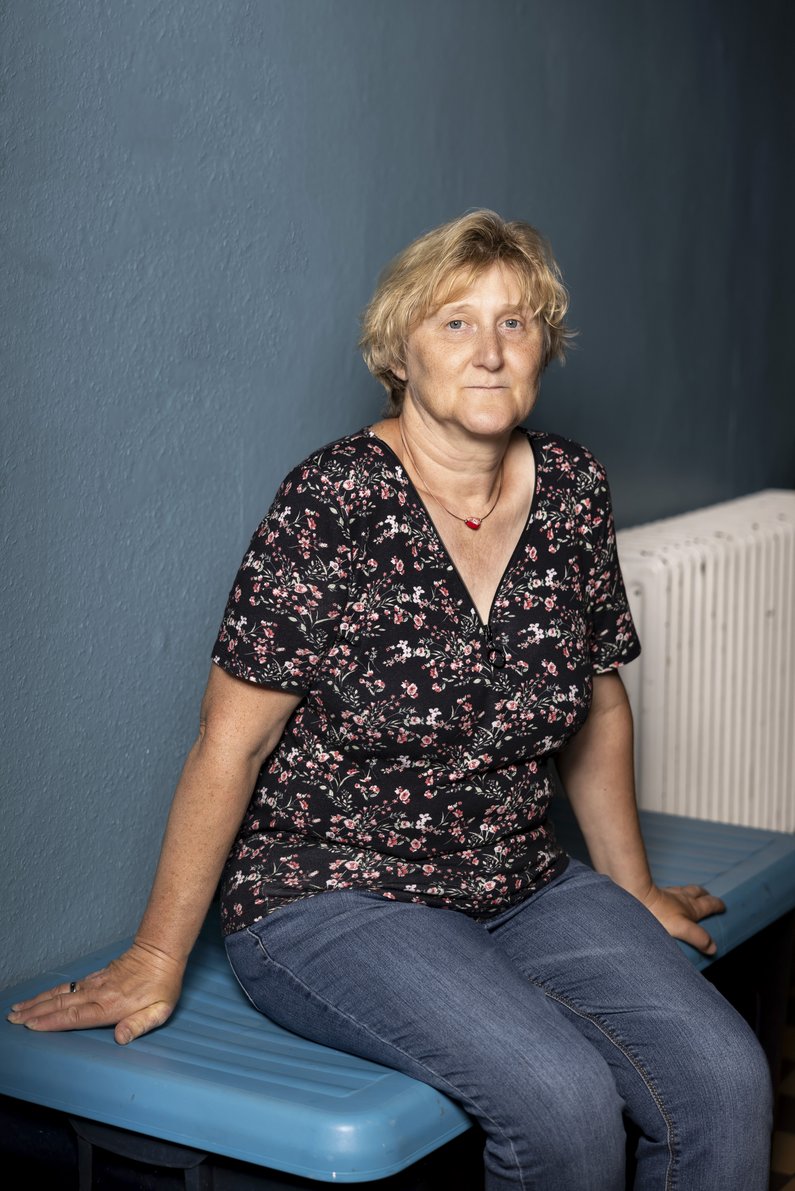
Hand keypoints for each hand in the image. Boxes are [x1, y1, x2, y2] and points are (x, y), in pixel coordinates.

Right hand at [6, 940, 183, 1044]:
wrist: (161, 952)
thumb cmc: (163, 984)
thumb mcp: (160, 1009)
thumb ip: (140, 1025)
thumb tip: (120, 1038)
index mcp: (111, 1006)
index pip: (75, 1016)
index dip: (52, 1022)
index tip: (31, 1026)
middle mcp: (99, 994)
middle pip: (61, 1004)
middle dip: (35, 1012)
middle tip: (13, 1019)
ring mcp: (96, 983)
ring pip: (61, 993)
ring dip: (38, 1001)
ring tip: (18, 1008)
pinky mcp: (97, 976)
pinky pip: (70, 985)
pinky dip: (52, 991)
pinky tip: (42, 996)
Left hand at [640, 884, 725, 955]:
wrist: (634, 896)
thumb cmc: (657, 913)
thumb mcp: (682, 929)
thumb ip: (698, 938)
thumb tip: (713, 948)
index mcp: (691, 906)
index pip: (709, 904)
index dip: (717, 905)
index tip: (723, 907)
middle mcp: (680, 898)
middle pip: (696, 892)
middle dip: (705, 895)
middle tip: (708, 897)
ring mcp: (666, 894)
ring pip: (682, 890)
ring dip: (689, 892)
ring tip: (690, 896)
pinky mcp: (653, 894)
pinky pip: (667, 892)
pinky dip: (672, 894)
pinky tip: (666, 898)